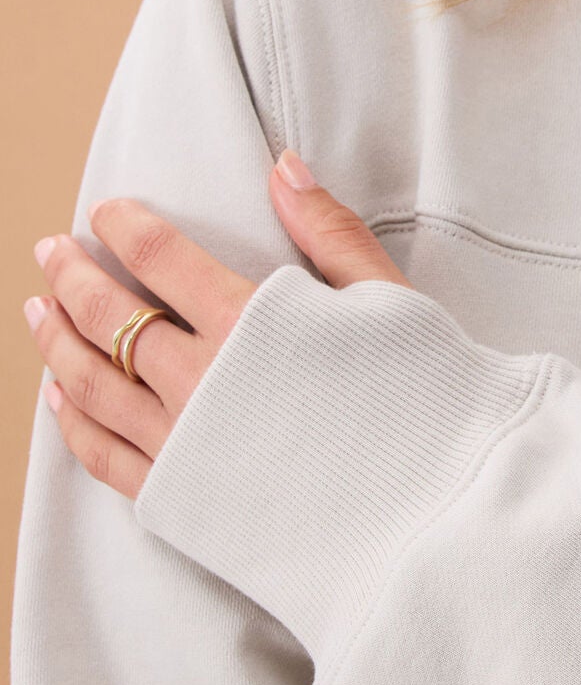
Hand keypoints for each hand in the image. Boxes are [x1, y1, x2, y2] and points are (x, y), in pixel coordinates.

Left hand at [21, 147, 412, 502]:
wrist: (436, 517)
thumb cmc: (427, 402)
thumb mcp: (387, 299)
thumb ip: (327, 231)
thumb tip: (281, 168)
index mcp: (247, 323)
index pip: (157, 256)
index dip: (123, 226)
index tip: (106, 212)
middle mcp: (198, 382)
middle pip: (107, 316)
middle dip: (71, 277)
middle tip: (50, 252)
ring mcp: (182, 447)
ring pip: (89, 385)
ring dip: (54, 343)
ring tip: (38, 312)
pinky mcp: (180, 504)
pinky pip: (103, 457)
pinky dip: (72, 424)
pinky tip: (61, 402)